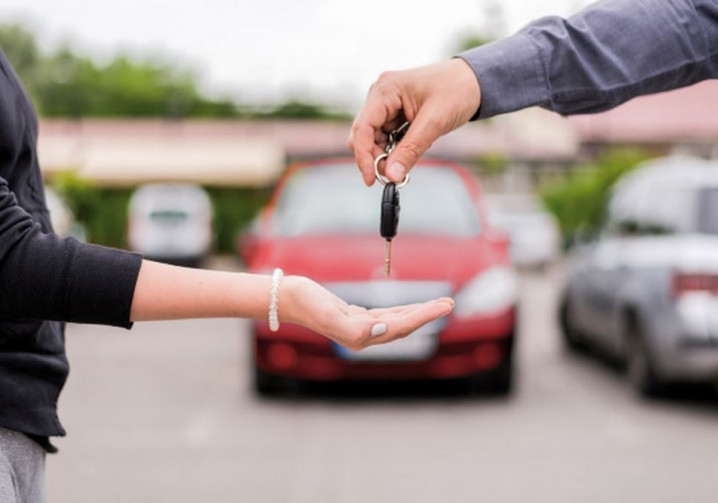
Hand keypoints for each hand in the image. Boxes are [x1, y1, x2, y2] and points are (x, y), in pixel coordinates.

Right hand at [281, 276, 453, 350]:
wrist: (288, 298)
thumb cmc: (307, 303)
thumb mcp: (328, 314)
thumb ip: (355, 328)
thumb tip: (382, 330)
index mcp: (361, 337)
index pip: (401, 326)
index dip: (424, 316)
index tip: (444, 306)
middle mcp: (364, 336)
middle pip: (404, 325)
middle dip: (428, 314)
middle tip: (450, 303)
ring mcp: (361, 328)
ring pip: (398, 321)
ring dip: (418, 312)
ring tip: (439, 303)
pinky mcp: (356, 318)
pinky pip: (386, 316)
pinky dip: (402, 310)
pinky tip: (411, 308)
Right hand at [348, 58, 480, 185]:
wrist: (475, 81)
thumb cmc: (457, 90)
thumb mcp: (434, 122)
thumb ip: (410, 150)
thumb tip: (392, 175)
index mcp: (386, 89)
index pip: (363, 127)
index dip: (363, 155)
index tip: (371, 179)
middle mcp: (382, 95)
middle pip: (365, 134)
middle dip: (374, 157)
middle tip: (392, 176)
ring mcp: (388, 104)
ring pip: (375, 138)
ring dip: (385, 155)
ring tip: (404, 166)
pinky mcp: (397, 113)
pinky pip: (388, 137)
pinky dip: (395, 150)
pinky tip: (408, 154)